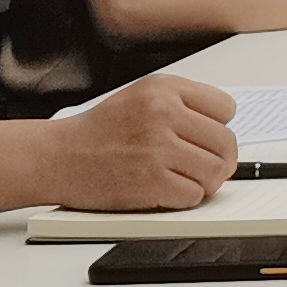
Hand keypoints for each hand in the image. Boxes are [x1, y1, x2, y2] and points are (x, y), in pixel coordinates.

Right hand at [44, 75, 239, 209]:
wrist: (59, 156)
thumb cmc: (101, 131)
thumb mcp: (142, 96)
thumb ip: (184, 105)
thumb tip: (225, 134)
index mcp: (164, 89)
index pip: (226, 109)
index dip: (218, 127)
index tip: (203, 138)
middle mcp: (162, 113)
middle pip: (226, 143)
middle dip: (220, 159)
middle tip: (205, 167)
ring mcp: (157, 148)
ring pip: (215, 171)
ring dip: (205, 181)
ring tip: (185, 178)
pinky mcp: (150, 181)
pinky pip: (194, 195)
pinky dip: (186, 197)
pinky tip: (168, 189)